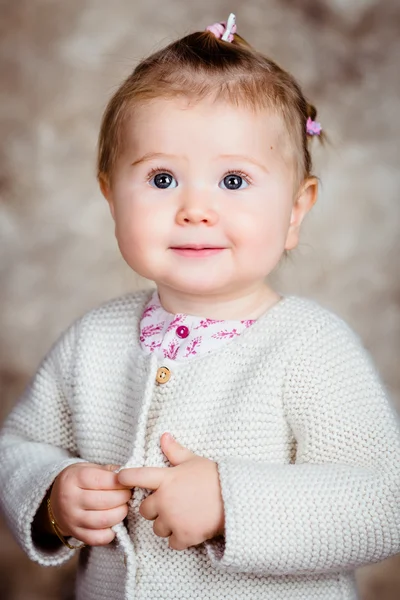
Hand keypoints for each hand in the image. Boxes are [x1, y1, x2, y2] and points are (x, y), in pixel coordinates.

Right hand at [49, 463, 131, 545]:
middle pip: (105, 500)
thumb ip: (106, 470)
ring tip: (123, 506)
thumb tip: (126, 473)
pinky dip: (111, 533)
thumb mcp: (86, 468)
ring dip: (120, 513)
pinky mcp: (76, 534)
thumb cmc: (76, 482)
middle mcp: (70, 500)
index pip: (101, 480)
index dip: (120, 481)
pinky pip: (98, 538)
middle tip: (128, 494)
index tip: (128, 481)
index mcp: (73, 479)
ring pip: (103, 520)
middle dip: (123, 497)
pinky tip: (114, 523)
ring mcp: (72, 519)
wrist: (55, 502)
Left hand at [117, 433, 224, 550]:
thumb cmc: (214, 477)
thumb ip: (175, 451)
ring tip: (183, 516)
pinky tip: (189, 528)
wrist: (235, 499)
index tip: (119, 478)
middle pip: (144, 509)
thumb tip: (164, 436)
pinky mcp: (183, 536)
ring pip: (157, 528)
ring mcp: (173, 519)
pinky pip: (172, 542)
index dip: (125, 477)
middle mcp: (165, 500)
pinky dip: (179, 538)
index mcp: (166, 479)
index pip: (137, 476)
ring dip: (166, 524)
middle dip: (154, 508)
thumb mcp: (194, 460)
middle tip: (170, 504)